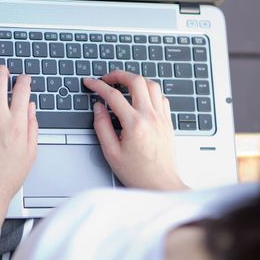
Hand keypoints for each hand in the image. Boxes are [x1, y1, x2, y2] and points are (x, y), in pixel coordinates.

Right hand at [83, 71, 185, 189]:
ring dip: (136, 80)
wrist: (160, 185)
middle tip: (107, 78)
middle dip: (119, 74)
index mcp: (134, 124)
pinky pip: (161, 97)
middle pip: (136, 81)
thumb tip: (99, 108)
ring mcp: (162, 118)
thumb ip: (101, 126)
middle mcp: (150, 117)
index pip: (113, 95)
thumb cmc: (137, 173)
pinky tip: (140, 98)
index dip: (98, 86)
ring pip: (152, 85)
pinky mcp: (168, 121)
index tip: (90, 83)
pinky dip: (149, 92)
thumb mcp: (110, 152)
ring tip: (123, 85)